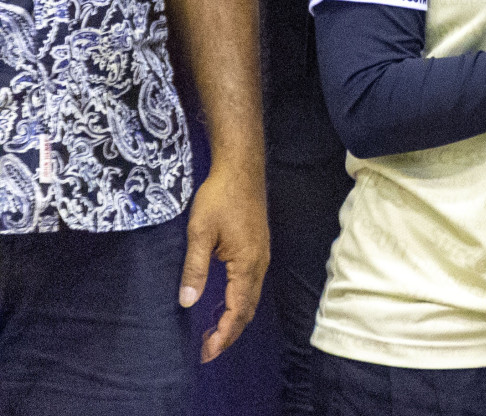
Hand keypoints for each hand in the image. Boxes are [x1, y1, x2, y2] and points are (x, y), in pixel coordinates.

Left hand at [180, 163, 269, 362]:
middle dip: (229, 333)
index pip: (238, 310)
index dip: (222, 334)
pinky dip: (238, 302)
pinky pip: (250, 284)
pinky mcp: (256, 248)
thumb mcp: (200, 233)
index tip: (205, 352)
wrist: (241, 169)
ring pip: (250, 298)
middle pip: (248, 309)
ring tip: (212, 333)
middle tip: (206, 351)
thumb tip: (188, 302)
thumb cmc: (220, 198)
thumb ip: (195, 269)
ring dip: (234, 318)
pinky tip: (222, 303)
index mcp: (247, 263)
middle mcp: (259, 264)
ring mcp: (260, 256)